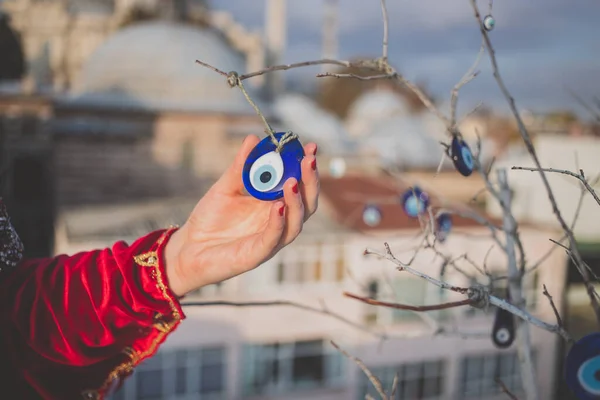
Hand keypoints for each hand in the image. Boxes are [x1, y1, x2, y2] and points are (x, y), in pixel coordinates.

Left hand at [164, 135, 318, 296]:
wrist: (188, 248)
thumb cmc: (210, 220)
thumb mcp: (225, 187)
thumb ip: (241, 167)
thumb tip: (254, 139)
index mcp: (275, 205)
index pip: (300, 186)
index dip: (307, 168)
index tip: (310, 146)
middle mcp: (279, 223)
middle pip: (306, 204)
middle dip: (310, 182)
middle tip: (309, 159)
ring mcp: (270, 240)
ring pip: (295, 224)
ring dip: (297, 202)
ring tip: (293, 182)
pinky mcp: (256, 254)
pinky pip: (273, 239)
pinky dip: (278, 222)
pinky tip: (278, 206)